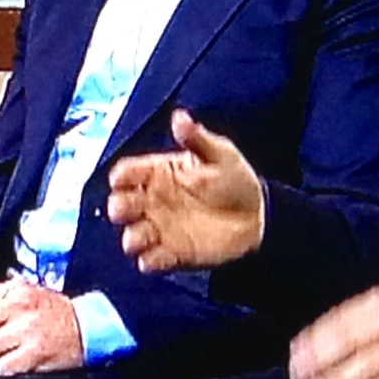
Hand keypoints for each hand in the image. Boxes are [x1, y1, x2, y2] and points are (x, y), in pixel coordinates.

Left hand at [0, 278, 83, 376]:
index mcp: (15, 290)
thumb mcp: (28, 298)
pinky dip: (4, 370)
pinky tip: (17, 365)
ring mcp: (27, 330)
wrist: (92, 328)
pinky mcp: (34, 353)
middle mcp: (19, 307)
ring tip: (4, 357)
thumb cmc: (56, 316)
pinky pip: (2, 367)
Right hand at [106, 110, 264, 270]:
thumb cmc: (236, 181)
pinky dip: (149, 261)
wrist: (259, 218)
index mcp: (160, 173)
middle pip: (123, 203)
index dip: (121, 175)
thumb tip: (179, 116)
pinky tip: (153, 258)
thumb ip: (197, 138)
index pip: (129, 172)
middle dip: (118, 207)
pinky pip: (153, 260)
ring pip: (134, 234)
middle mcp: (154, 201)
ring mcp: (161, 228)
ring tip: (138, 239)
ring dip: (131, 238)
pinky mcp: (172, 253)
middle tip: (121, 209)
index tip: (119, 178)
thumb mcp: (220, 154)